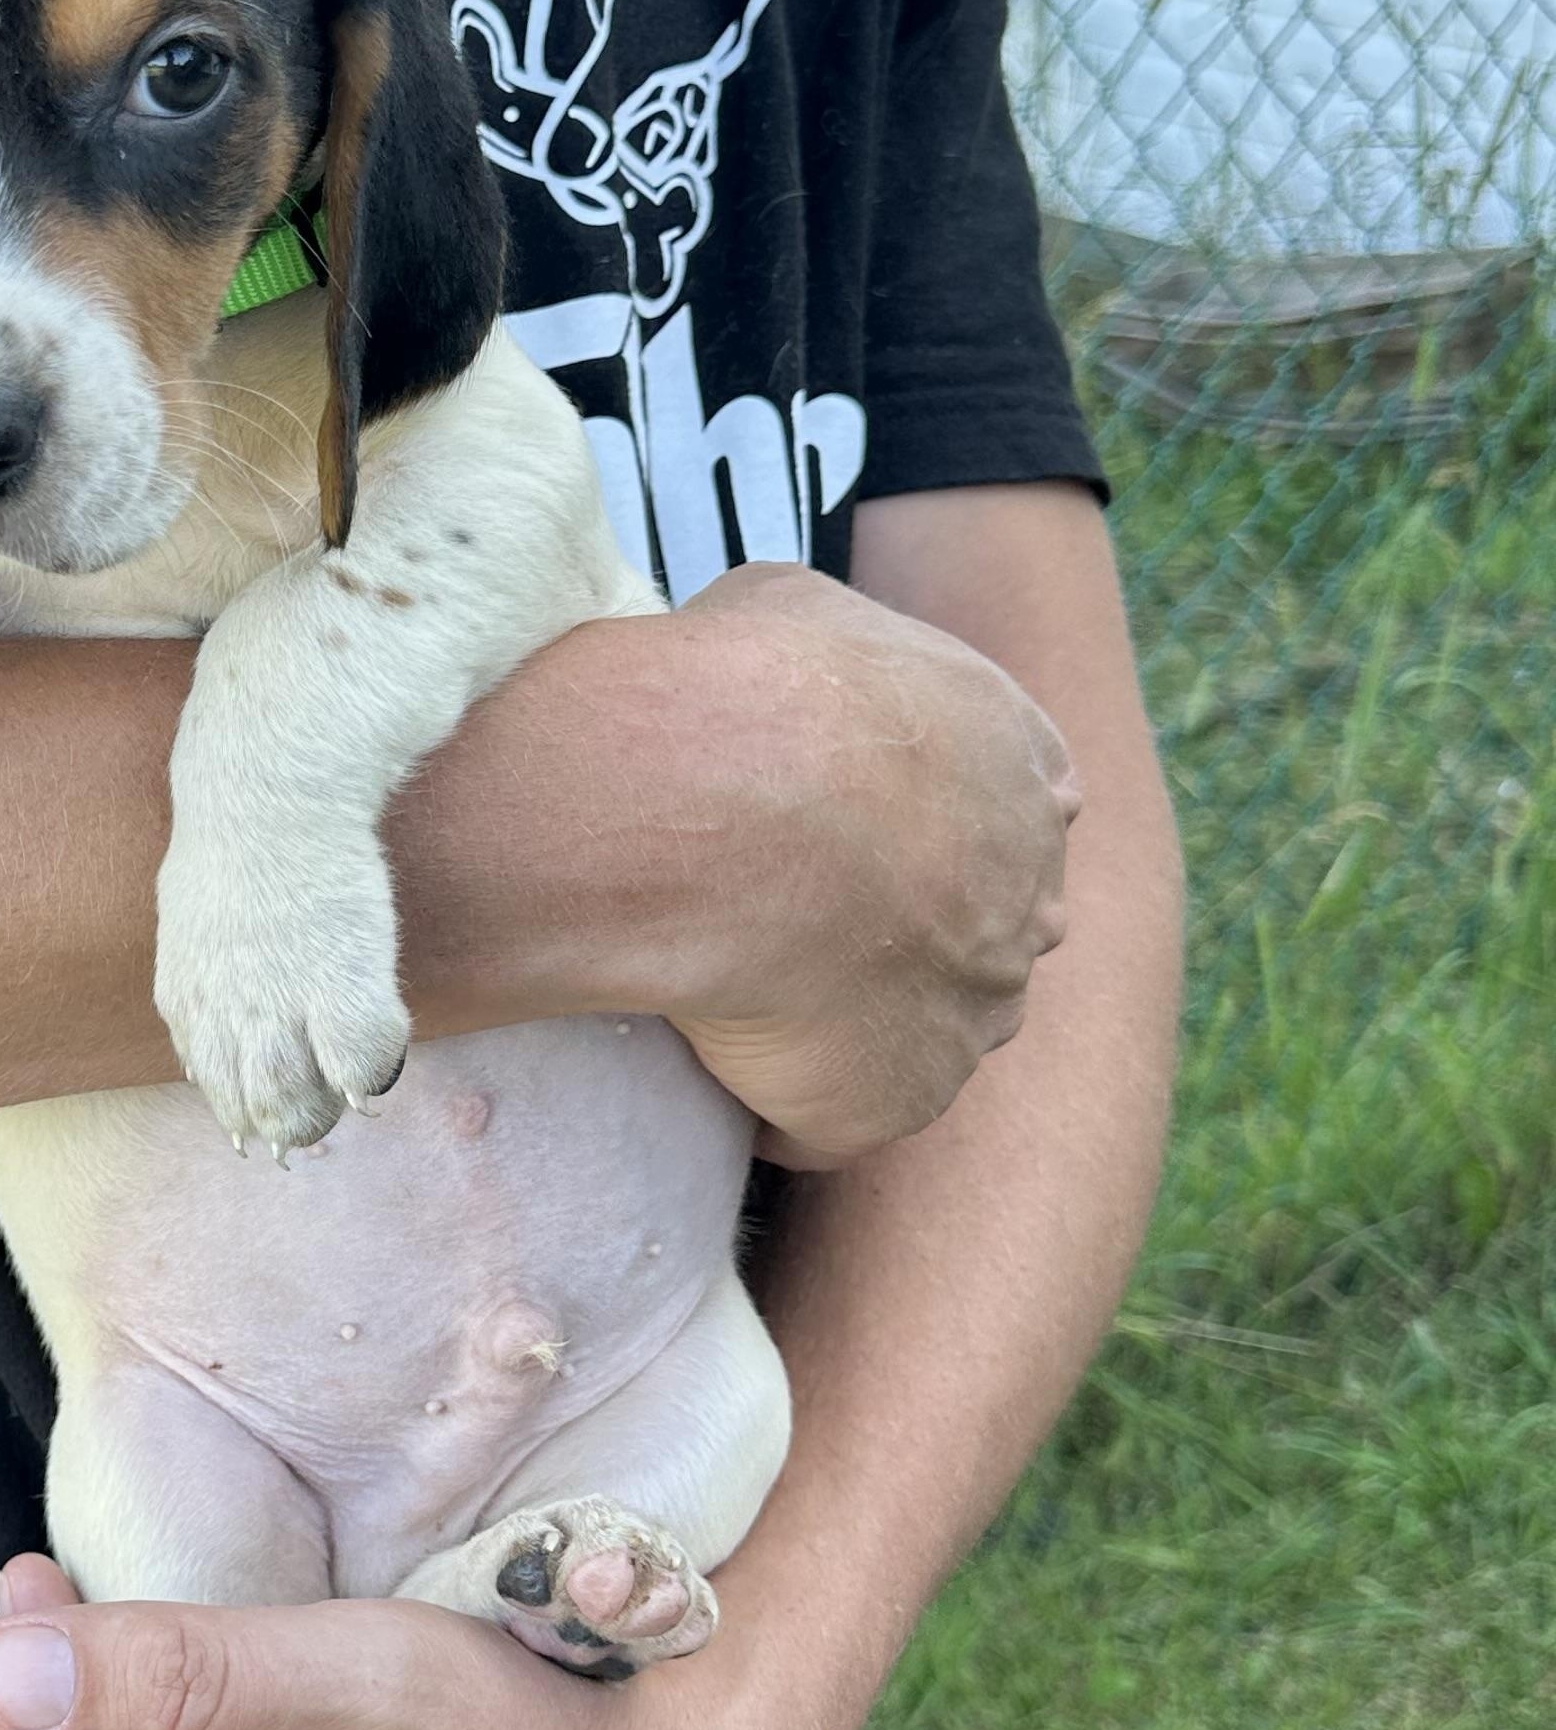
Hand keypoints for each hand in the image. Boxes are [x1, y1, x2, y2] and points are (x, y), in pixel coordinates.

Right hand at [645, 562, 1080, 1162]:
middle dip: (887, 932)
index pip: (992, 805)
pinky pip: (822, 1121)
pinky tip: (700, 1061)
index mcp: (1020, 759)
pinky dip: (769, 1104)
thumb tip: (773, 666)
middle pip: (968, 929)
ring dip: (832, 1026)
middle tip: (767, 914)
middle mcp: (1030, 893)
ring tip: (723, 996)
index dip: (903, 822)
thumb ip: (824, 651)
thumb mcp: (793, 608)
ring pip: (907, 1030)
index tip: (822, 829)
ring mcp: (975, 1010)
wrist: (730, 810)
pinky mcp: (896, 1103)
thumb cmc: (751, 689)